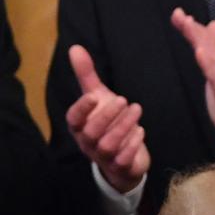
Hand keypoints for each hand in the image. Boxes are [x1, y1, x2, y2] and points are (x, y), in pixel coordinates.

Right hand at [63, 45, 150, 190]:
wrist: (121, 157)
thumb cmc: (107, 123)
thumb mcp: (97, 97)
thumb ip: (86, 75)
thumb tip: (75, 48)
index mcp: (79, 126)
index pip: (73, 120)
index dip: (82, 109)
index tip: (93, 96)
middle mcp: (87, 143)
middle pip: (91, 133)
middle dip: (107, 116)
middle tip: (124, 100)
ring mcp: (103, 157)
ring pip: (108, 145)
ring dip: (123, 127)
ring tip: (137, 109)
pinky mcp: (119, 166)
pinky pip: (122, 159)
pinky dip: (132, 145)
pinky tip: (141, 131)